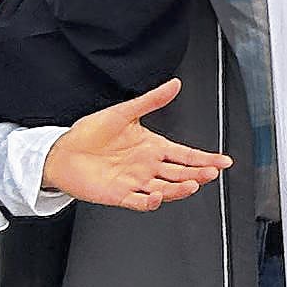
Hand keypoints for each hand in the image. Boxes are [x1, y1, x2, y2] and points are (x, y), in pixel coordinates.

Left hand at [41, 81, 230, 213]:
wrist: (62, 152)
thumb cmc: (90, 132)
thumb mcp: (124, 112)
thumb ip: (151, 100)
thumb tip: (174, 84)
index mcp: (153, 147)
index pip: (186, 155)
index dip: (206, 158)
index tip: (223, 161)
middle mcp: (148, 166)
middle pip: (181, 173)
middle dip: (199, 174)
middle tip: (212, 173)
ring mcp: (136, 182)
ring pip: (166, 189)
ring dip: (180, 189)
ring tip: (193, 184)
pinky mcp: (120, 194)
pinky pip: (140, 202)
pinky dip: (150, 201)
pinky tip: (157, 195)